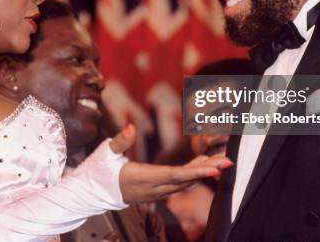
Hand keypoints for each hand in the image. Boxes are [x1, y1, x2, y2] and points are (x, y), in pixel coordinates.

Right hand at [109, 124, 232, 202]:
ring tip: (222, 160)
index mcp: (141, 178)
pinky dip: (192, 173)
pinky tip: (203, 163)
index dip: (195, 172)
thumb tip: (130, 127)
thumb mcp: (104, 153)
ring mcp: (154, 192)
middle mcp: (152, 189)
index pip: (173, 176)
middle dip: (207, 170)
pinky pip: (178, 183)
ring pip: (184, 182)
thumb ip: (119, 141)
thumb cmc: (97, 171)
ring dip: (203, 171)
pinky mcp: (155, 191)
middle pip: (185, 180)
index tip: (214, 169)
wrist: (91, 193)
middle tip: (228, 161)